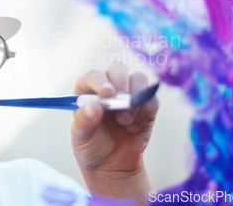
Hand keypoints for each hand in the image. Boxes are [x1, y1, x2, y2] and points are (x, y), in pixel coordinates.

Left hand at [70, 62, 158, 203]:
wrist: (111, 164)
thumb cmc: (91, 145)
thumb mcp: (80, 136)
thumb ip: (84, 121)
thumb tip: (94, 107)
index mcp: (87, 89)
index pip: (93, 75)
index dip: (100, 81)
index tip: (107, 93)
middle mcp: (109, 87)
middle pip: (118, 69)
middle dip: (121, 82)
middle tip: (122, 101)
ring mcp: (128, 94)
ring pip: (139, 79)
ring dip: (134, 99)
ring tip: (124, 122)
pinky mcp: (146, 105)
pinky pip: (152, 99)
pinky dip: (145, 112)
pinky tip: (133, 128)